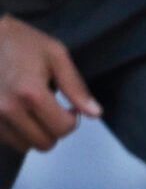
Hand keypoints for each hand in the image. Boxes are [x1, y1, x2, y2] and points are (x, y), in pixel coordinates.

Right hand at [0, 14, 101, 152]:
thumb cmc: (21, 42)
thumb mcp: (56, 56)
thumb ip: (76, 87)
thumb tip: (95, 114)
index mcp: (29, 93)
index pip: (62, 128)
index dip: (72, 119)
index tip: (69, 107)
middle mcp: (7, 109)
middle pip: (44, 143)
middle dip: (54, 130)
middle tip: (52, 110)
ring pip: (24, 146)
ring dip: (34, 133)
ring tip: (33, 109)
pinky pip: (6, 139)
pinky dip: (16, 132)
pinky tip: (18, 111)